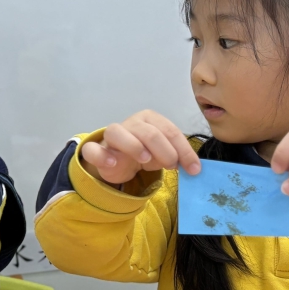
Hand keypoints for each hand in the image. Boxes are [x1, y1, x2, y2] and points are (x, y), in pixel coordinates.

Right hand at [80, 110, 200, 184]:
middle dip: (165, 151)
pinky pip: (93, 149)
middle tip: (172, 166)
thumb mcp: (164, 154)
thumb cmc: (145, 153)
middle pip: (149, 132)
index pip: (170, 131)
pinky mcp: (97, 149)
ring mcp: (111, 135)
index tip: (194, 169)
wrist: (118, 160)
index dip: (184, 150)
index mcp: (151, 120)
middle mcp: (131, 123)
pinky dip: (102, 155)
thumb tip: (195, 168)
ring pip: (117, 132)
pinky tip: (113, 162)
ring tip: (145, 160)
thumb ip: (177, 156)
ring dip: (134, 146)